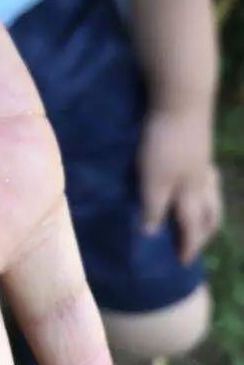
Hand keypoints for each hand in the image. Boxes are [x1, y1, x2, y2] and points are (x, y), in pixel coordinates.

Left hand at [139, 103, 221, 263]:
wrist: (181, 102)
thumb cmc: (164, 143)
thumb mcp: (153, 180)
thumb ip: (153, 207)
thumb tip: (152, 234)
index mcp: (191, 193)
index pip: (192, 227)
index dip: (189, 246)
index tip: (184, 263)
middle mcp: (202, 182)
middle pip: (210, 213)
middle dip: (205, 233)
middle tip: (196, 244)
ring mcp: (204, 162)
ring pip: (214, 194)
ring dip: (210, 210)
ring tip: (201, 217)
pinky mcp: (200, 146)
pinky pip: (209, 175)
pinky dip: (206, 187)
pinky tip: (197, 179)